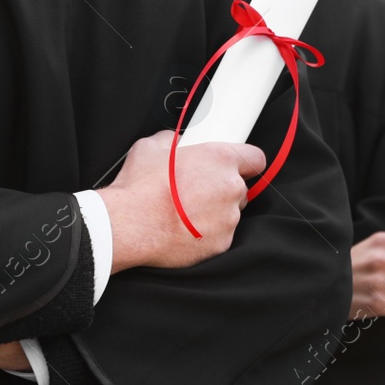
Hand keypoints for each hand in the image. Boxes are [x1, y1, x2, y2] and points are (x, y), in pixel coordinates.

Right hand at [98, 131, 265, 271]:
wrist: (129, 226)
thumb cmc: (140, 187)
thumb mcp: (150, 148)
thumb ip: (171, 140)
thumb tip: (173, 140)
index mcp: (220, 158)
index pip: (255, 159)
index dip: (246, 164)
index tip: (239, 168)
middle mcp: (231, 187)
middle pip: (240, 188)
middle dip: (223, 191)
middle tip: (197, 193)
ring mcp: (228, 218)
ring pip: (230, 214)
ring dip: (215, 214)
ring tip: (185, 215)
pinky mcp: (221, 244)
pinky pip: (220, 237)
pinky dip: (207, 236)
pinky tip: (184, 232)